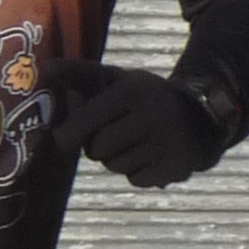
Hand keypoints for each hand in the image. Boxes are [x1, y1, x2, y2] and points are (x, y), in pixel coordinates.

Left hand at [49, 60, 227, 188]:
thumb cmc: (144, 98)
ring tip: (134, 142)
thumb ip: (81, 74)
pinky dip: (137, 172)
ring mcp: (166, 144)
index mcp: (131, 92)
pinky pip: (135, 180)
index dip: (69, 134)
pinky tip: (150, 155)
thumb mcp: (117, 79)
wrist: (201, 116)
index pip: (84, 123)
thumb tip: (47, 67)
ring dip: (117, 159)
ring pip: (115, 166)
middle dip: (97, 146)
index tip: (62, 138)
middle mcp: (152, 116)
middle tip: (112, 134)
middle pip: (97, 150)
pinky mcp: (176, 167)